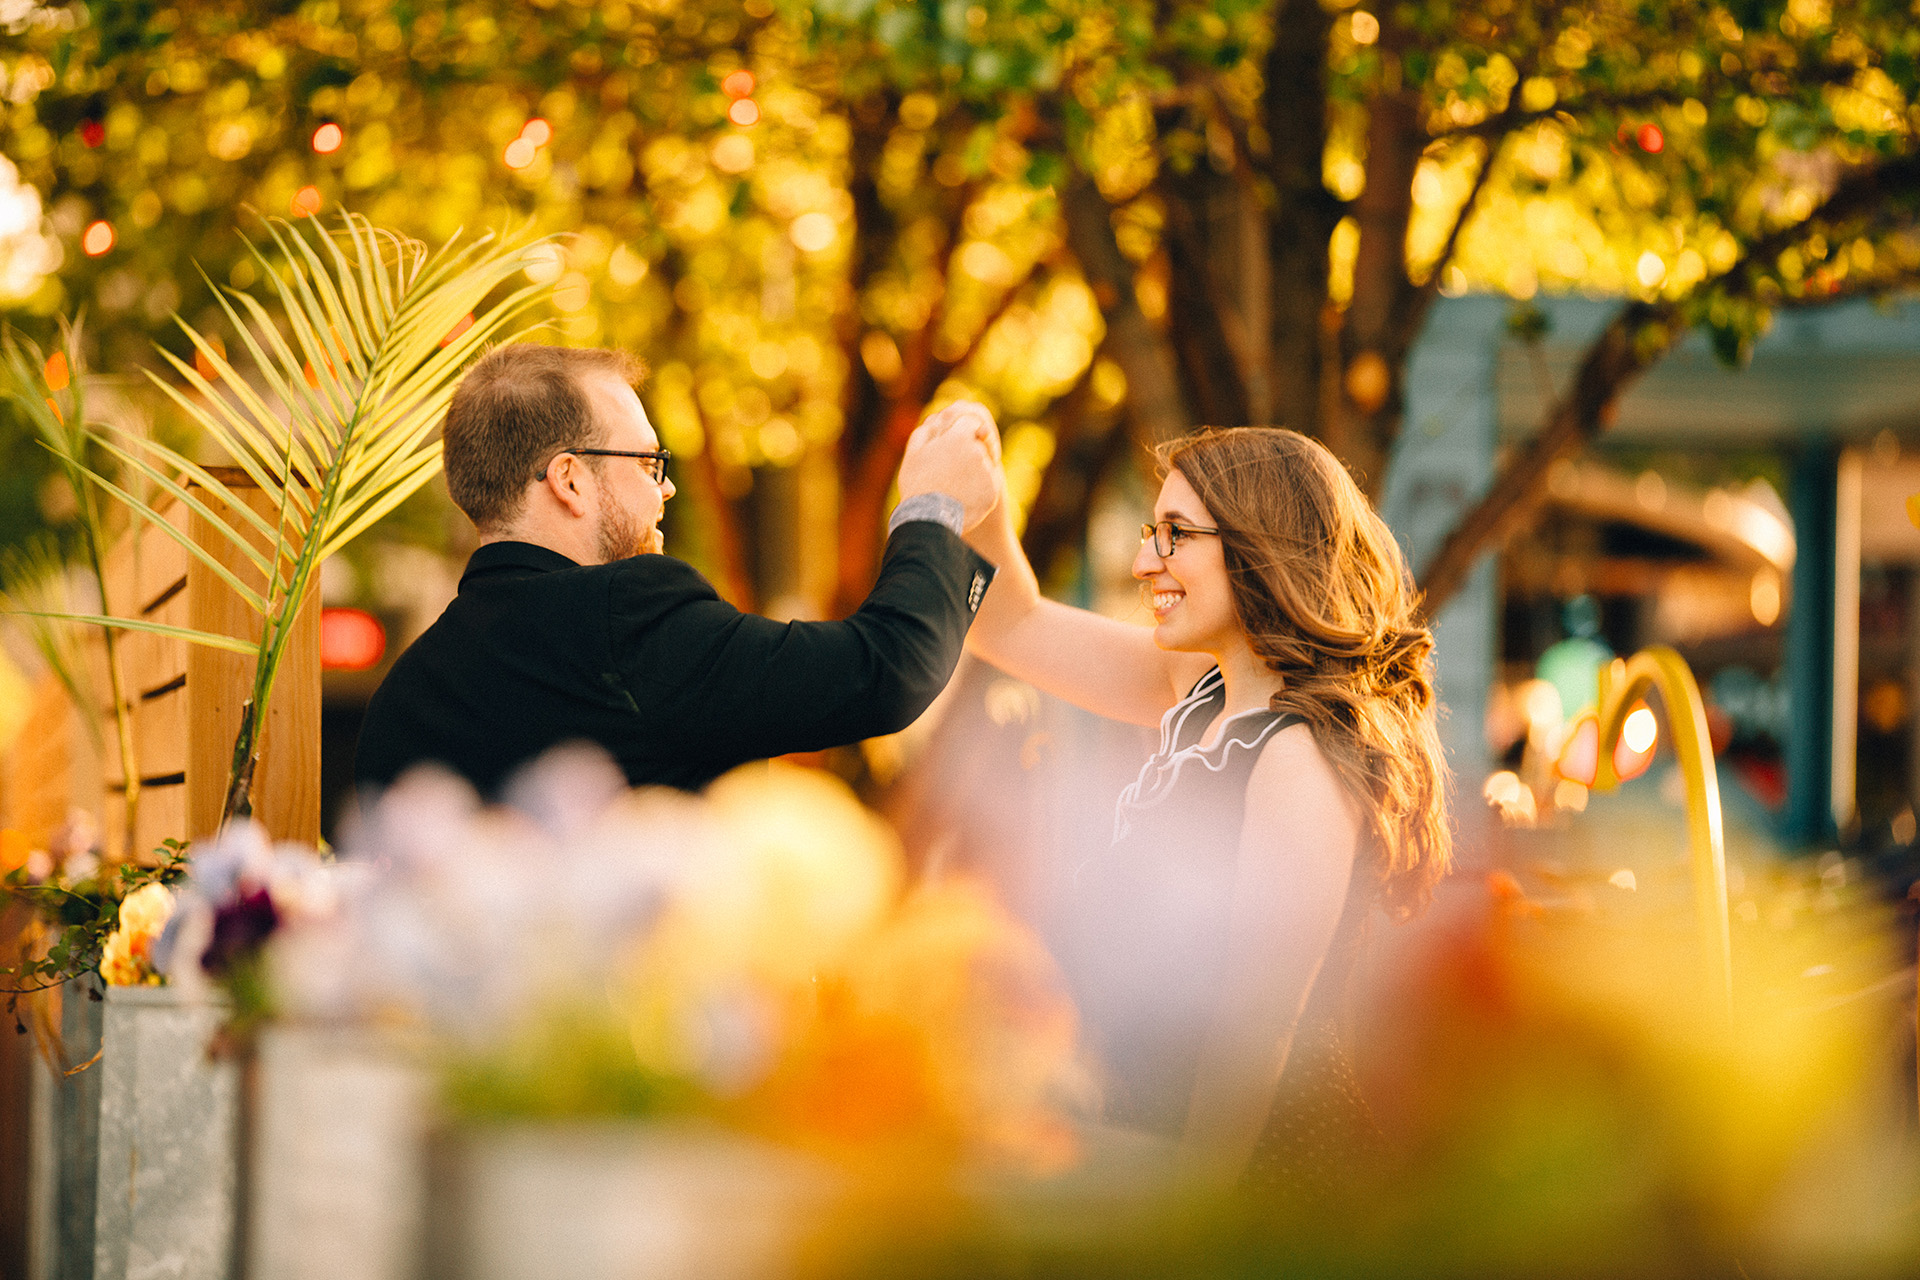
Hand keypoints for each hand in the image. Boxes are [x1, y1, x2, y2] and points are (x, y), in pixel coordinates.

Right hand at [897, 400, 1001, 530]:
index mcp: (959, 437)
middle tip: (949, 472)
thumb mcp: (914, 452)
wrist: (928, 519)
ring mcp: (988, 473)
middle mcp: (978, 451)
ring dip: (973, 473)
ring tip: (954, 489)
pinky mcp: (994, 492)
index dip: (960, 433)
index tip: (951, 448)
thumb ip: (928, 430)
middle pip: (978, 445)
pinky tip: (963, 498)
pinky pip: (988, 486)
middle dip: (967, 454)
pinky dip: (978, 491)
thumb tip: (937, 419)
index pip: (969, 423)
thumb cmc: (917, 483)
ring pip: (984, 466)